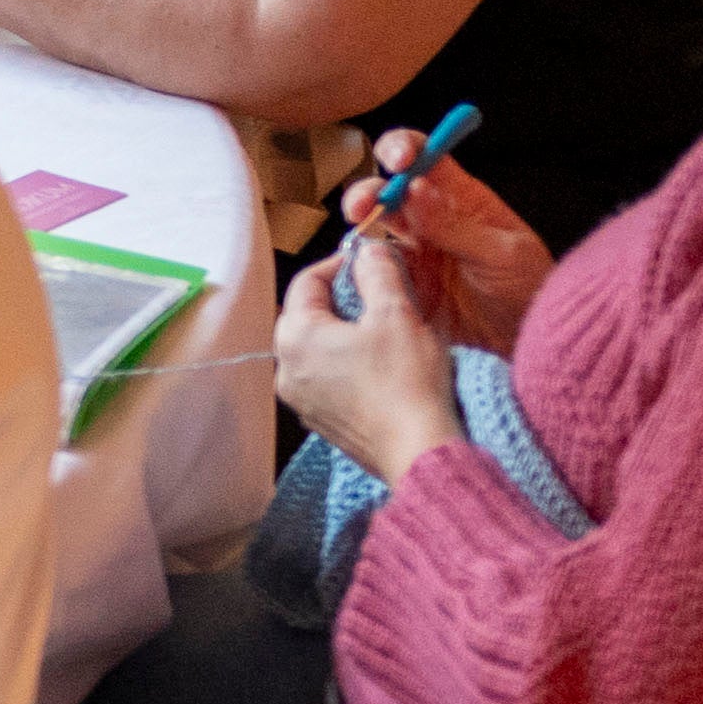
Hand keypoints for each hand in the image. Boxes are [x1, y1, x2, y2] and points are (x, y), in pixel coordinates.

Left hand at [267, 240, 460, 486]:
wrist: (417, 451)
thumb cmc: (406, 381)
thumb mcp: (396, 313)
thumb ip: (377, 272)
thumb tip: (368, 252)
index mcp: (295, 336)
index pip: (306, 281)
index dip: (339, 265)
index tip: (369, 261)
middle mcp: (285, 369)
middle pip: (307, 316)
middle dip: (342, 300)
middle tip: (379, 295)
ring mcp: (300, 400)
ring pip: (317, 349)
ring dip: (345, 333)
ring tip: (384, 331)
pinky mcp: (320, 421)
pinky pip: (326, 379)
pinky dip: (347, 365)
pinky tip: (380, 367)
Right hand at [321, 129, 553, 346]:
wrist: (528, 339)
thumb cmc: (529, 287)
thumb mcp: (503, 253)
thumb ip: (456, 225)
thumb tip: (415, 188)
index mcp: (461, 198)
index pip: (427, 156)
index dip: (405, 147)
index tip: (397, 160)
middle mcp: (431, 219)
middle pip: (388, 190)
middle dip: (368, 191)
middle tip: (363, 206)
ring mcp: (415, 253)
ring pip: (374, 229)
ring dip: (360, 228)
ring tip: (360, 241)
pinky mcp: (404, 286)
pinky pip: (372, 272)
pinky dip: (359, 270)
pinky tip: (361, 274)